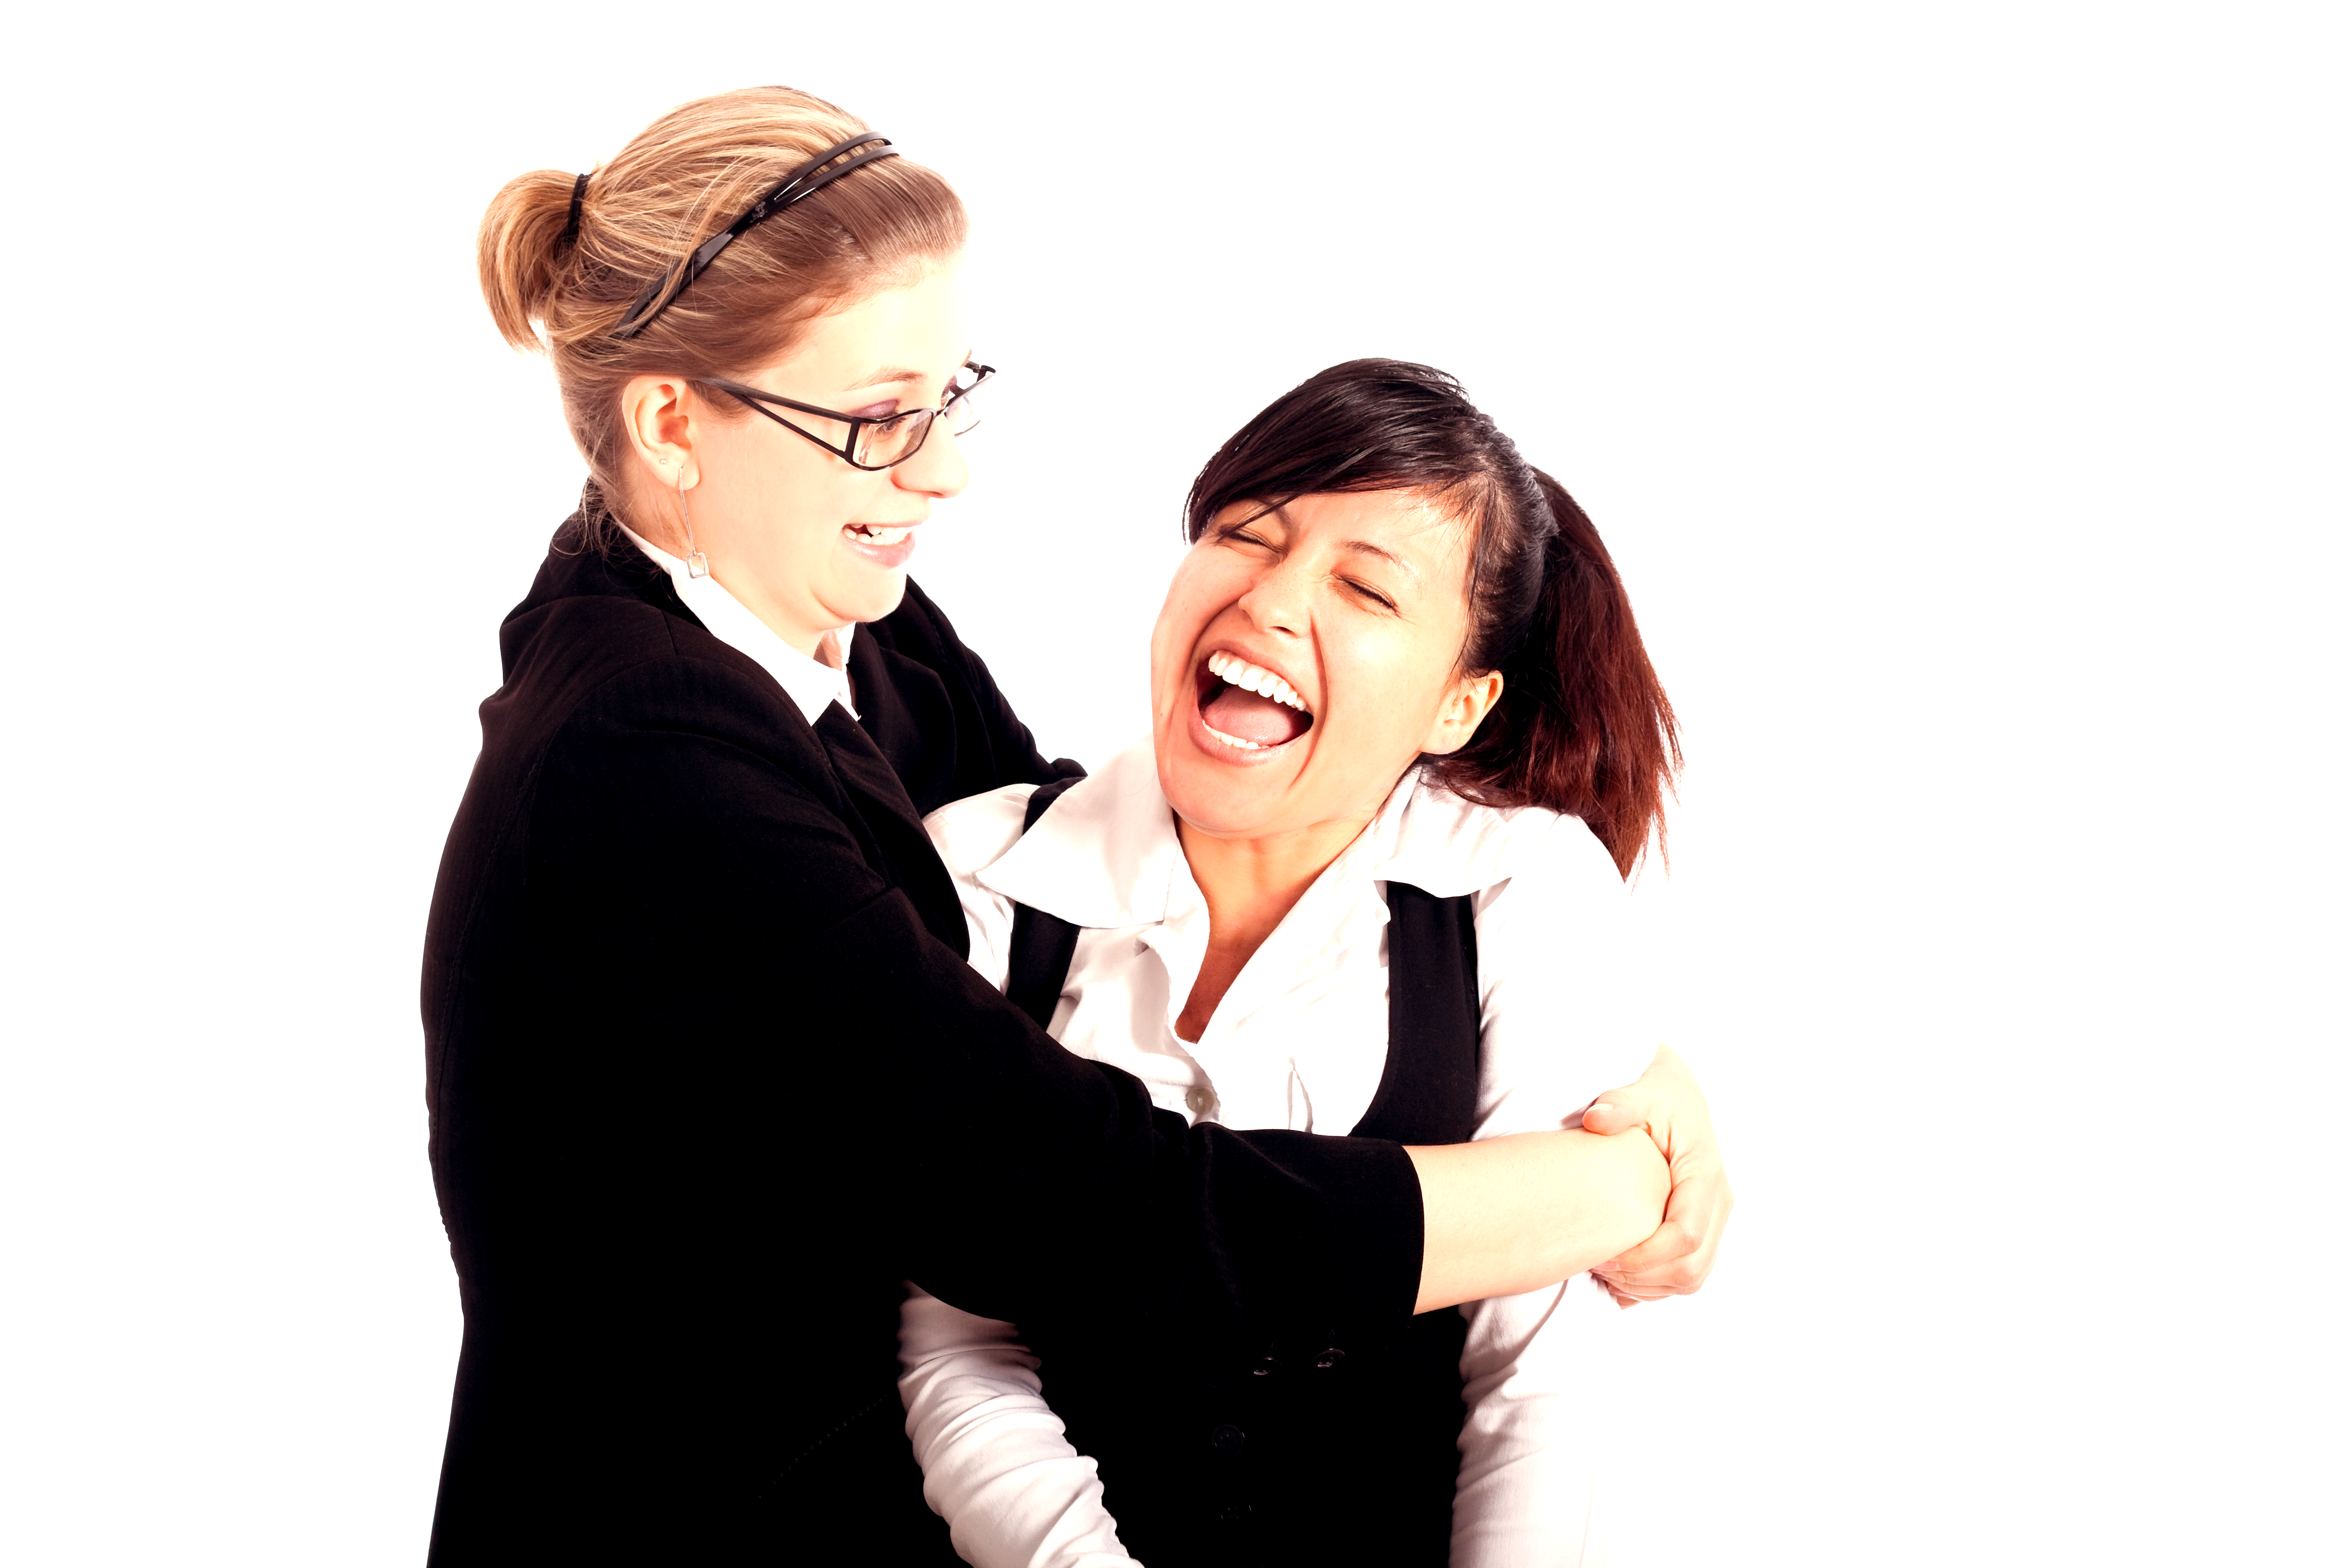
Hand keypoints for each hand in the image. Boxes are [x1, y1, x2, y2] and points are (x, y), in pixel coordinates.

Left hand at [1579, 1046, 1731, 1308]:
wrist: (1678, 1096)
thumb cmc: (1657, 1095)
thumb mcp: (1639, 1092)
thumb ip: (1620, 1104)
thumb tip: (1598, 1119)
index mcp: (1705, 1174)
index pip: (1685, 1235)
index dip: (1645, 1256)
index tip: (1603, 1255)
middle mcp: (1718, 1202)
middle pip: (1692, 1268)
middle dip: (1643, 1278)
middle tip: (1597, 1267)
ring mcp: (1714, 1220)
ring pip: (1692, 1278)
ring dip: (1648, 1286)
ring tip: (1604, 1271)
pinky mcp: (1705, 1230)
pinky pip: (1688, 1276)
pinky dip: (1654, 1285)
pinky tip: (1620, 1272)